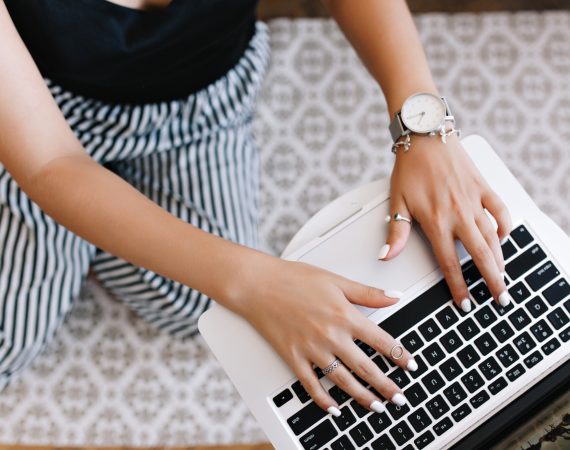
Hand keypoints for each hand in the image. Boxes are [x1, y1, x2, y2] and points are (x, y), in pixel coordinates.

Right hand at [233, 256, 417, 414]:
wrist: (258, 284)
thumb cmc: (294, 278)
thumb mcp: (336, 281)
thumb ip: (367, 293)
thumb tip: (395, 297)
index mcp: (345, 315)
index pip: (381, 341)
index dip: (400, 355)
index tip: (410, 366)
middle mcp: (331, 336)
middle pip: (365, 367)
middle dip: (386, 386)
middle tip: (399, 398)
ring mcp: (311, 349)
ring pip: (342, 380)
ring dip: (361, 396)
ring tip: (375, 406)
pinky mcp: (293, 357)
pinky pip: (311, 384)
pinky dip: (323, 399)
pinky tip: (333, 408)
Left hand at [380, 134, 512, 310]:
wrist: (425, 135)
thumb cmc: (409, 168)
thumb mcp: (397, 201)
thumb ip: (397, 232)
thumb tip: (387, 256)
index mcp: (436, 221)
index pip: (449, 263)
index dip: (458, 287)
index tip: (465, 303)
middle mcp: (458, 214)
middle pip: (480, 255)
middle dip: (491, 281)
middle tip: (500, 299)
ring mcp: (474, 201)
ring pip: (492, 236)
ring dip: (500, 259)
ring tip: (503, 276)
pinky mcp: (482, 187)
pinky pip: (500, 209)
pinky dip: (505, 225)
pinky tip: (504, 237)